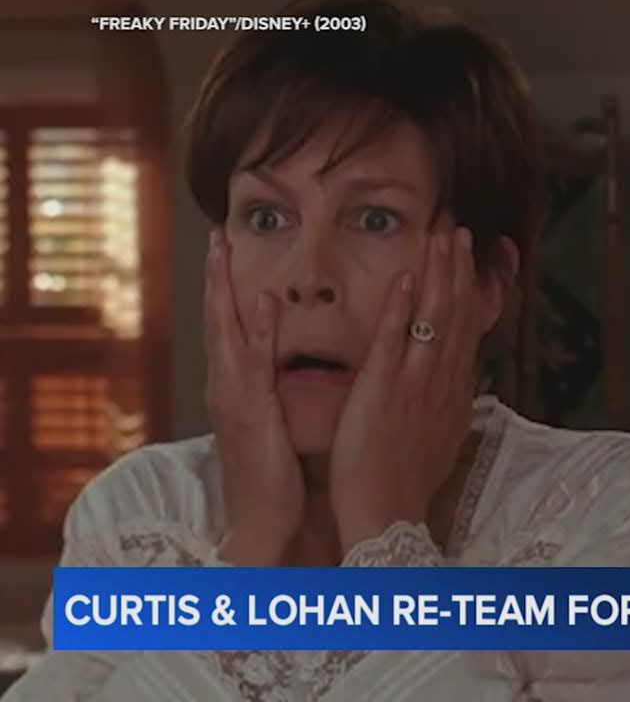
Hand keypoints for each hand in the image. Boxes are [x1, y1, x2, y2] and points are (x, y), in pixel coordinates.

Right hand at [204, 229, 302, 565]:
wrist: (262, 525)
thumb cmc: (274, 480)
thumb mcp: (274, 426)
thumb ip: (275, 394)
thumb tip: (286, 370)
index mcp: (235, 389)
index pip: (227, 328)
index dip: (224, 289)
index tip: (224, 250)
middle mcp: (226, 388)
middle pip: (217, 321)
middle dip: (215, 276)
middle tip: (214, 234)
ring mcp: (233, 399)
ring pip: (225, 333)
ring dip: (224, 289)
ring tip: (222, 249)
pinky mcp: (251, 415)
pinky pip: (254, 365)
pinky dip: (257, 331)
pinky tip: (264, 301)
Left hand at [329, 228, 486, 555]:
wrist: (387, 514)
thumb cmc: (406, 483)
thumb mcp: (440, 439)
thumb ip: (448, 405)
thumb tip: (461, 386)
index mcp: (453, 392)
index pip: (467, 330)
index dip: (470, 290)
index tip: (472, 259)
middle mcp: (441, 382)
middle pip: (457, 314)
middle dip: (460, 269)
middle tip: (461, 229)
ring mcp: (415, 384)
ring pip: (434, 318)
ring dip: (440, 274)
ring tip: (443, 236)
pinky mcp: (384, 390)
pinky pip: (394, 340)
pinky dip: (401, 307)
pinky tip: (407, 276)